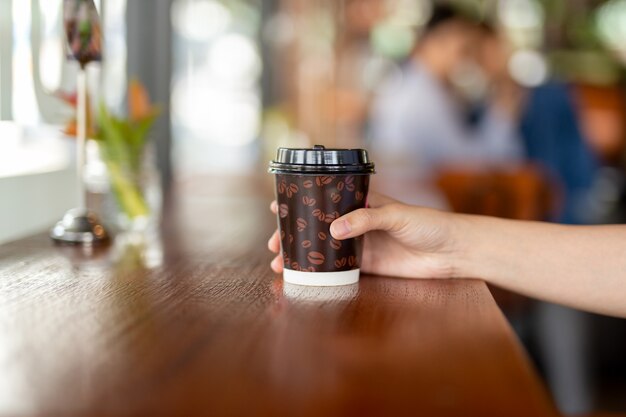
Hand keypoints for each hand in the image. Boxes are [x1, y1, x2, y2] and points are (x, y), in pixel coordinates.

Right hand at [268, 193, 461, 278]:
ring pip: (323, 248)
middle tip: (275, 244)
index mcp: (362, 202)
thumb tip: (334, 230)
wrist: (452, 251)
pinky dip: (320, 271)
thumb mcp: (397, 215)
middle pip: (318, 226)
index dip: (302, 202)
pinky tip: (304, 275)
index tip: (278, 207)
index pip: (326, 198)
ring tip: (281, 263)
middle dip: (294, 234)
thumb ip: (367, 219)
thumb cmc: (429, 223)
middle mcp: (356, 222)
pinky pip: (338, 267)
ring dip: (303, 254)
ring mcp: (360, 244)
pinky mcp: (367, 266)